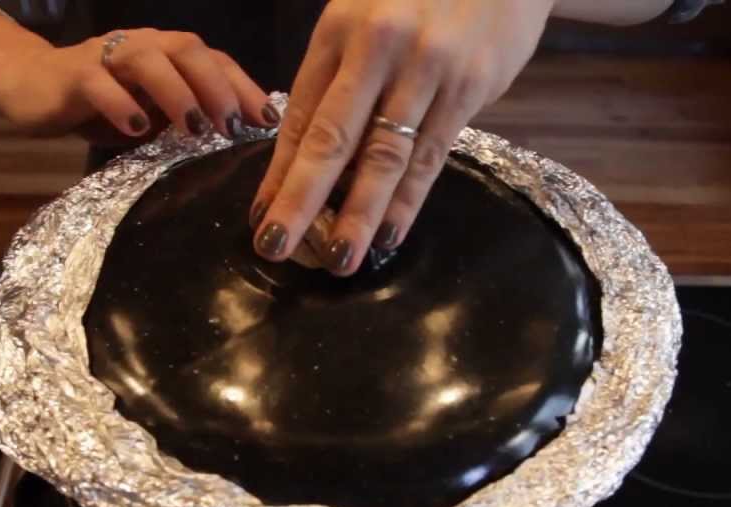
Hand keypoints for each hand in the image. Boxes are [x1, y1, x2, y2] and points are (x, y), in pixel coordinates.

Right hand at [0, 29, 277, 142]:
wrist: (30, 85)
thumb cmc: (99, 103)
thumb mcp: (150, 113)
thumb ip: (183, 119)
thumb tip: (233, 144)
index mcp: (166, 53)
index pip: (215, 60)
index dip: (244, 87)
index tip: (269, 122)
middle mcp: (142, 45)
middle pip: (187, 50)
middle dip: (216, 86)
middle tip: (233, 125)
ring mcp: (107, 57)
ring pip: (147, 59)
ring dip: (177, 92)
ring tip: (195, 128)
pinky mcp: (74, 75)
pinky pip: (100, 83)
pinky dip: (121, 103)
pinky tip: (137, 129)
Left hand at [250, 0, 556, 274]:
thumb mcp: (369, 16)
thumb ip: (345, 74)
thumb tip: (316, 150)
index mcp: (339, 30)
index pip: (301, 113)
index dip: (279, 171)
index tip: (261, 215)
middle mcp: (377, 46)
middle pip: (331, 138)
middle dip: (300, 200)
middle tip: (275, 246)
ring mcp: (425, 67)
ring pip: (383, 155)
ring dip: (358, 214)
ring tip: (340, 259)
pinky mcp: (468, 86)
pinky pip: (431, 155)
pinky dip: (408, 200)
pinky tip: (389, 234)